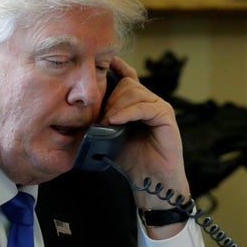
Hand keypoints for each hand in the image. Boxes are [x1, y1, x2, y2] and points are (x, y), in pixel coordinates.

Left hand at [102, 58, 191, 236]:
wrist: (150, 181)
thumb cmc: (131, 160)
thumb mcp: (109, 136)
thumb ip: (101, 120)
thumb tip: (80, 109)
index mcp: (136, 103)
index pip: (126, 77)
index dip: (114, 68)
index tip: (99, 65)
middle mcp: (149, 101)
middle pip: (127, 84)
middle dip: (109, 97)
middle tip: (100, 118)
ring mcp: (159, 107)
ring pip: (134, 92)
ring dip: (116, 106)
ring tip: (106, 123)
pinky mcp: (166, 116)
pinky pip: (144, 106)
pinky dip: (127, 112)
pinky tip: (115, 121)